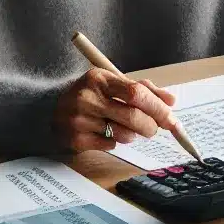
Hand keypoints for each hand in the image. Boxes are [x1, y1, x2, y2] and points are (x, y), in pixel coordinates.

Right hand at [52, 69, 177, 153]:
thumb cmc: (91, 95)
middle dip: (150, 126)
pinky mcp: (75, 138)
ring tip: (126, 129)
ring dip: (132, 135)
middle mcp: (87, 97)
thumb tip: (171, 101)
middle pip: (132, 116)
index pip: (136, 93)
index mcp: (100, 78)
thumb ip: (144, 89)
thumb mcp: (113, 84)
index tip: (171, 120)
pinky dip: (115, 142)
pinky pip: (109, 145)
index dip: (158, 108)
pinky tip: (106, 133)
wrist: (51, 108)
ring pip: (123, 134)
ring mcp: (79, 119)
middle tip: (153, 129)